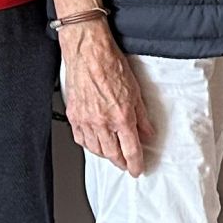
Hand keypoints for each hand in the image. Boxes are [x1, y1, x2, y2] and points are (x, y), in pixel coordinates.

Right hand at [58, 21, 151, 175]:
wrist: (89, 53)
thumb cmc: (111, 65)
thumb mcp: (136, 91)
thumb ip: (142, 117)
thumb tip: (148, 132)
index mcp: (121, 117)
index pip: (131, 150)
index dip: (136, 164)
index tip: (137, 169)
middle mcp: (103, 122)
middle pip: (112, 155)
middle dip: (121, 163)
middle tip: (126, 165)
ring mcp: (86, 121)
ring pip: (95, 150)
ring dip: (106, 156)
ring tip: (112, 155)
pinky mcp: (74, 116)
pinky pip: (81, 139)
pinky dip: (89, 145)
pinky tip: (95, 143)